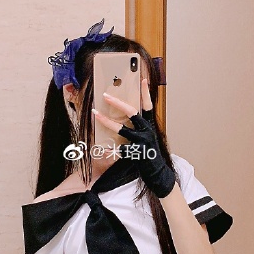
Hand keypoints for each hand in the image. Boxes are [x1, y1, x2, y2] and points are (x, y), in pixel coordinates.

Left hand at [92, 78, 175, 198]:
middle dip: (117, 103)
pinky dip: (109, 148)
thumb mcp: (147, 138)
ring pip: (121, 129)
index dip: (146, 92)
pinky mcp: (136, 153)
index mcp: (150, 126)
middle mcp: (147, 131)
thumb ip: (137, 128)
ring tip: (95, 114)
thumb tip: (121, 118)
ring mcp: (141, 142)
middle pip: (132, 113)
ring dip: (106, 121)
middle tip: (105, 95)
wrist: (158, 173)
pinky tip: (101, 148)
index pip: (149, 106)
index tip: (142, 79)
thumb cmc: (149, 154)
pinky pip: (118, 148)